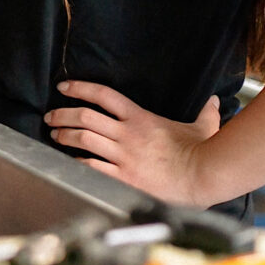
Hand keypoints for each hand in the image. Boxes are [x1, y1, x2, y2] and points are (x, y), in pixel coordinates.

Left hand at [44, 80, 220, 205]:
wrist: (204, 177)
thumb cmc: (202, 153)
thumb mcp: (203, 127)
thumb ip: (205, 113)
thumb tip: (214, 101)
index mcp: (140, 118)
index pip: (103, 95)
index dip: (80, 87)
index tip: (64, 87)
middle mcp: (127, 134)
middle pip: (85, 117)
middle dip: (62, 114)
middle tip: (51, 116)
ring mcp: (123, 156)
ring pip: (83, 139)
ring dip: (65, 135)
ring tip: (55, 135)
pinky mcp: (124, 177)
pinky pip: (92, 167)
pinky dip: (77, 162)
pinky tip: (70, 160)